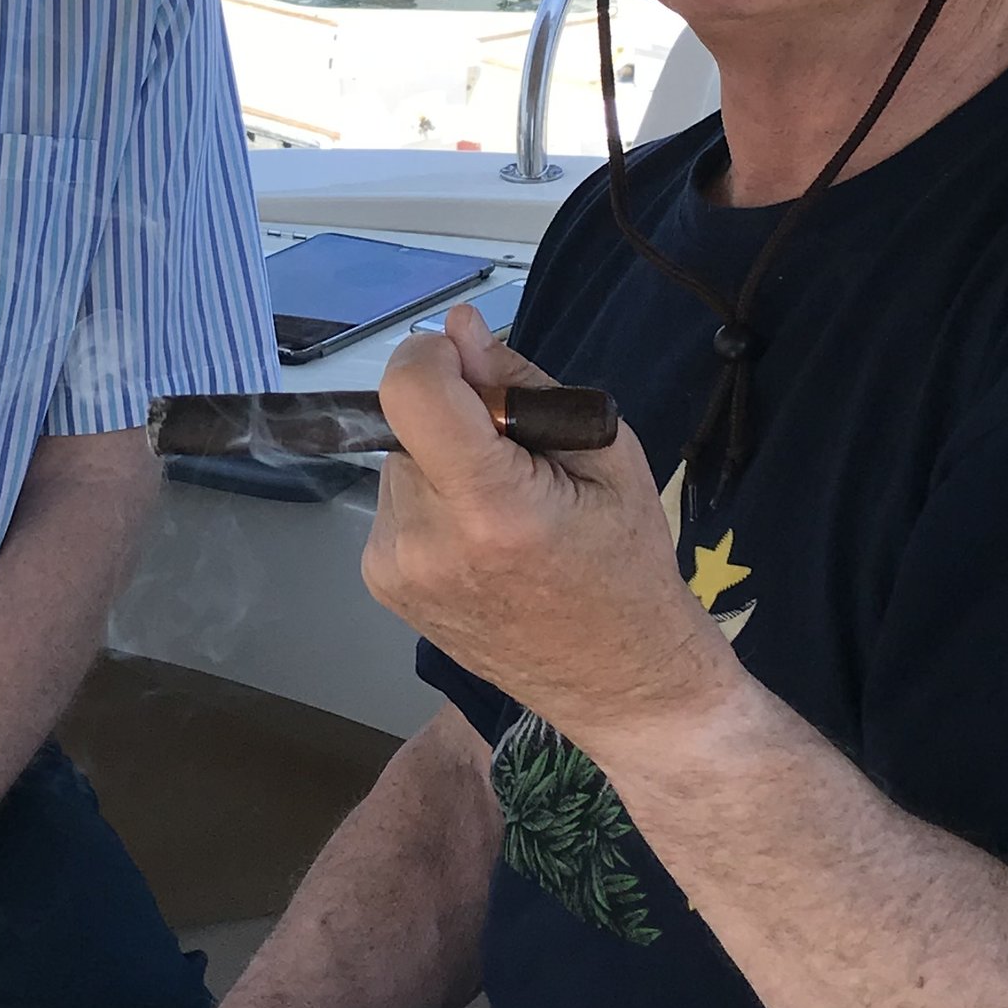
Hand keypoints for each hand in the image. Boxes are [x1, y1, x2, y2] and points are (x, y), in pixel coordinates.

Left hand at [361, 304, 733, 751]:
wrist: (617, 681)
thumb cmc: (627, 563)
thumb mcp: (604, 454)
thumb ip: (521, 385)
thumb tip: (457, 326)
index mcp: (493, 507)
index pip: (411, 392)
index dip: (434, 358)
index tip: (471, 366)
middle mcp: (427, 541)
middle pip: (411, 425)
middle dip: (458, 421)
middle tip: (523, 465)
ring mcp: (395, 569)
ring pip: (402, 461)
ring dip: (444, 464)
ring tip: (509, 512)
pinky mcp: (381, 584)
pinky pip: (397, 503)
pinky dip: (433, 501)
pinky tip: (482, 541)